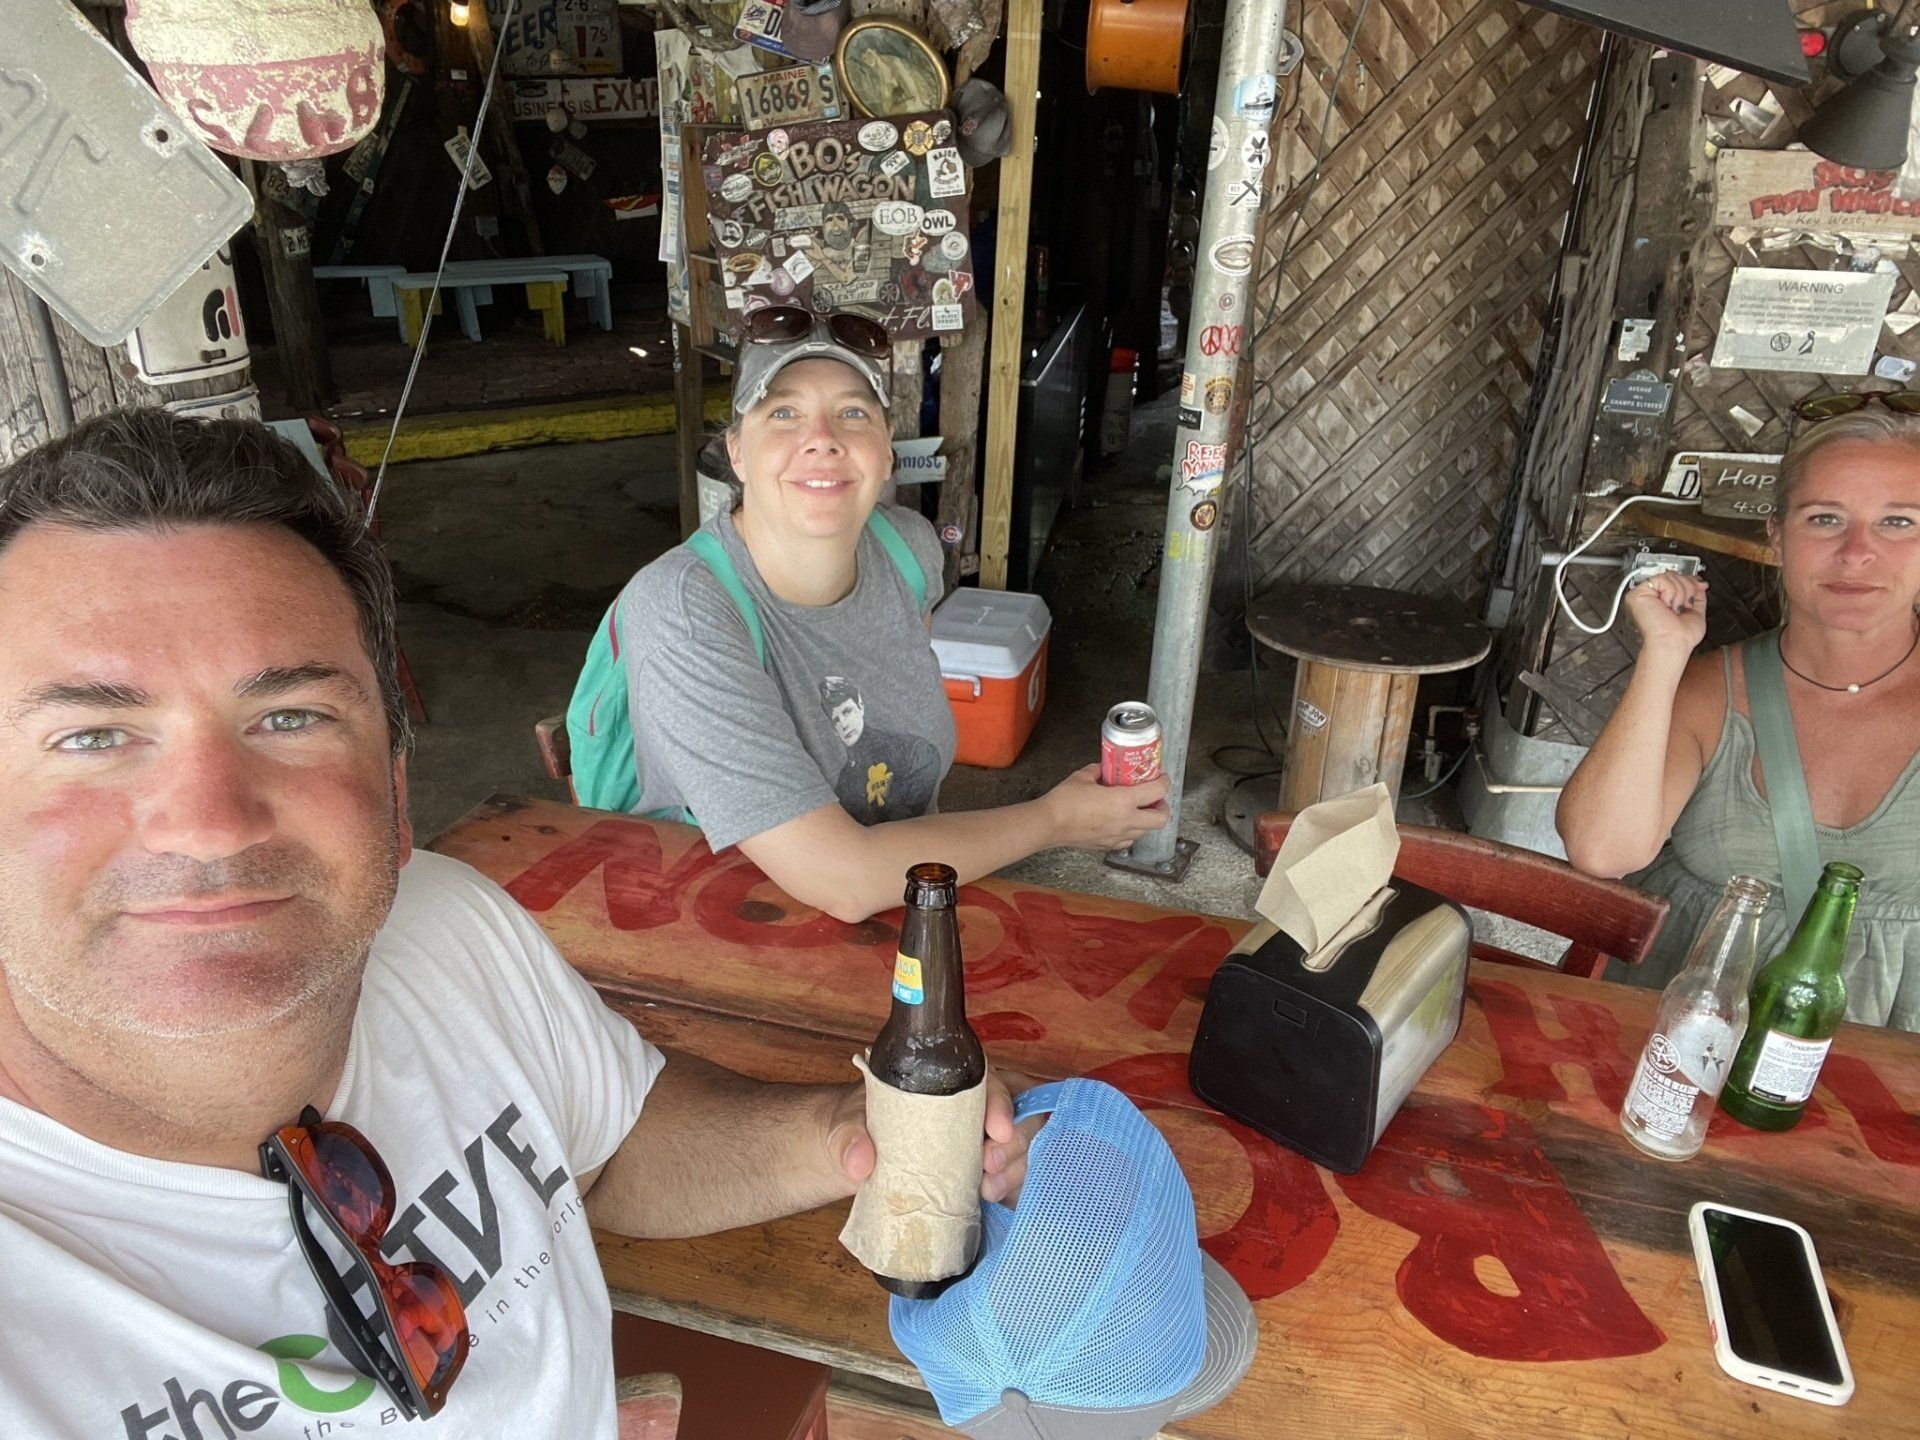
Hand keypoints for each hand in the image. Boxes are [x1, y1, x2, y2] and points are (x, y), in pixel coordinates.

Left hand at [823, 1066, 1045, 1204]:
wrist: (848, 1156)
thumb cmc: (852, 1126)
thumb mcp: (845, 1125)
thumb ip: (849, 1139)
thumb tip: (860, 1162)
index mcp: (941, 1080)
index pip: (985, 1080)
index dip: (1000, 1102)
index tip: (997, 1130)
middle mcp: (967, 1105)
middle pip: (1014, 1112)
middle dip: (1014, 1140)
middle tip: (991, 1166)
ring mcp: (974, 1138)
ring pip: (1017, 1144)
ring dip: (1015, 1166)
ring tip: (989, 1189)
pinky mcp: (975, 1167)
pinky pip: (1007, 1172)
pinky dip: (1008, 1184)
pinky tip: (993, 1198)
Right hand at [1041, 763, 1171, 850]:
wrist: (1050, 824)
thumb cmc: (1065, 801)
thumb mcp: (1083, 776)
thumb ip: (1098, 771)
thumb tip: (1103, 768)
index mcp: (1123, 801)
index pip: (1157, 792)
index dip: (1164, 783)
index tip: (1162, 778)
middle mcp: (1126, 821)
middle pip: (1161, 819)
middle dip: (1163, 808)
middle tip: (1155, 799)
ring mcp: (1118, 836)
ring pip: (1146, 832)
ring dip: (1147, 820)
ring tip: (1138, 810)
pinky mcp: (1107, 845)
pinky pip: (1128, 841)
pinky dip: (1131, 833)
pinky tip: (1121, 823)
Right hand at [1623, 571, 1707, 657]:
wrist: (1672, 643)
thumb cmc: (1681, 637)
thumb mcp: (1696, 612)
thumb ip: (1697, 596)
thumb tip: (1699, 582)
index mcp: (1664, 601)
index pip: (1675, 579)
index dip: (1690, 580)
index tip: (1700, 586)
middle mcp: (1653, 597)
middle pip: (1674, 575)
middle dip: (1687, 589)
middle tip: (1683, 606)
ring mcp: (1644, 595)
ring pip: (1669, 576)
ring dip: (1679, 594)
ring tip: (1674, 609)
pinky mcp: (1638, 594)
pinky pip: (1661, 579)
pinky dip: (1670, 592)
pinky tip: (1666, 605)